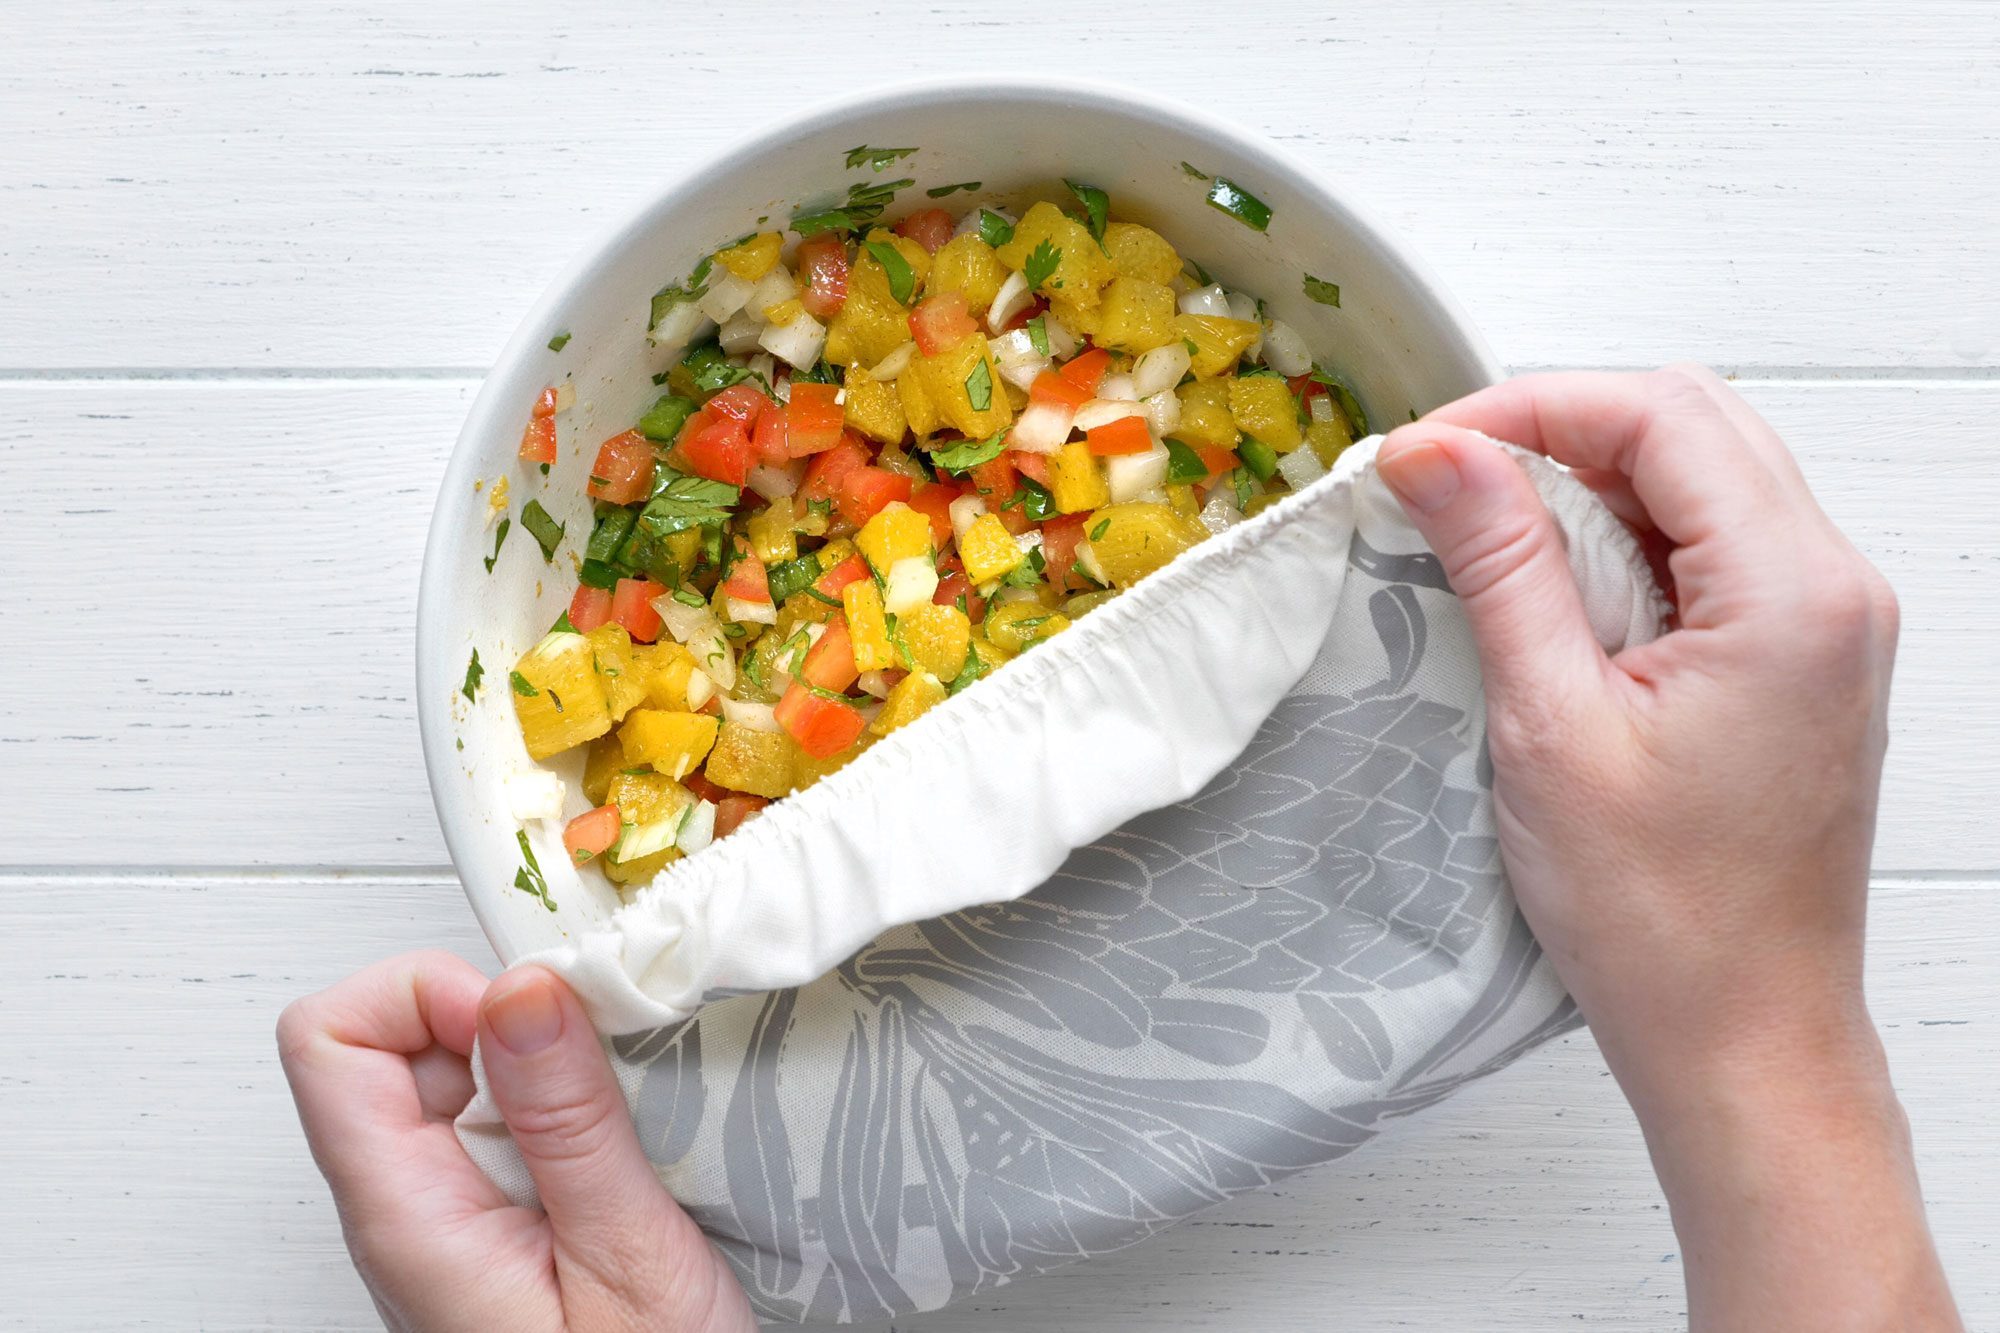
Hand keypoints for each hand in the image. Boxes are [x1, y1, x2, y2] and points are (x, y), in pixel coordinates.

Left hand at [277, 952, 754, 1332]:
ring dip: (538, 1060)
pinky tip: (622, 1138)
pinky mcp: (490, 1226)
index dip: (424, 994)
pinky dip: (560, 1100)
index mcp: (408, 1218)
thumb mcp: (628, 1257)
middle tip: (595, 1052)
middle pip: (389, 1041)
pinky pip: (496, 1121)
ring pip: (450, 1074)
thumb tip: (518, 989)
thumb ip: (567, 1121)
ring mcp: (445, 1220)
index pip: (328, 1040)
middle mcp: (405, 1213)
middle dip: (497, 1015)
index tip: (528, 1016)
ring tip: (620, 1102)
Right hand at [1375, 367, 1958, 1329]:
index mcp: (1792, 595)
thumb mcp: (1550, 726)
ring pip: (1702, 482)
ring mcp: (1825, 625)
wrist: (1742, 1038)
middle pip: (1693, 427)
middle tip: (1447, 480)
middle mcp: (1833, 590)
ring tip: (1485, 538)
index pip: (1662, 417)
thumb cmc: (1660, 918)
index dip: (1531, 408)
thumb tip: (1437, 450)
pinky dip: (1623, 543)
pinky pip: (1710, 551)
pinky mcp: (1797, 661)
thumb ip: (1501, 565)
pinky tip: (1550, 592)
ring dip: (1588, 486)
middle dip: (1558, 430)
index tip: (1428, 451)